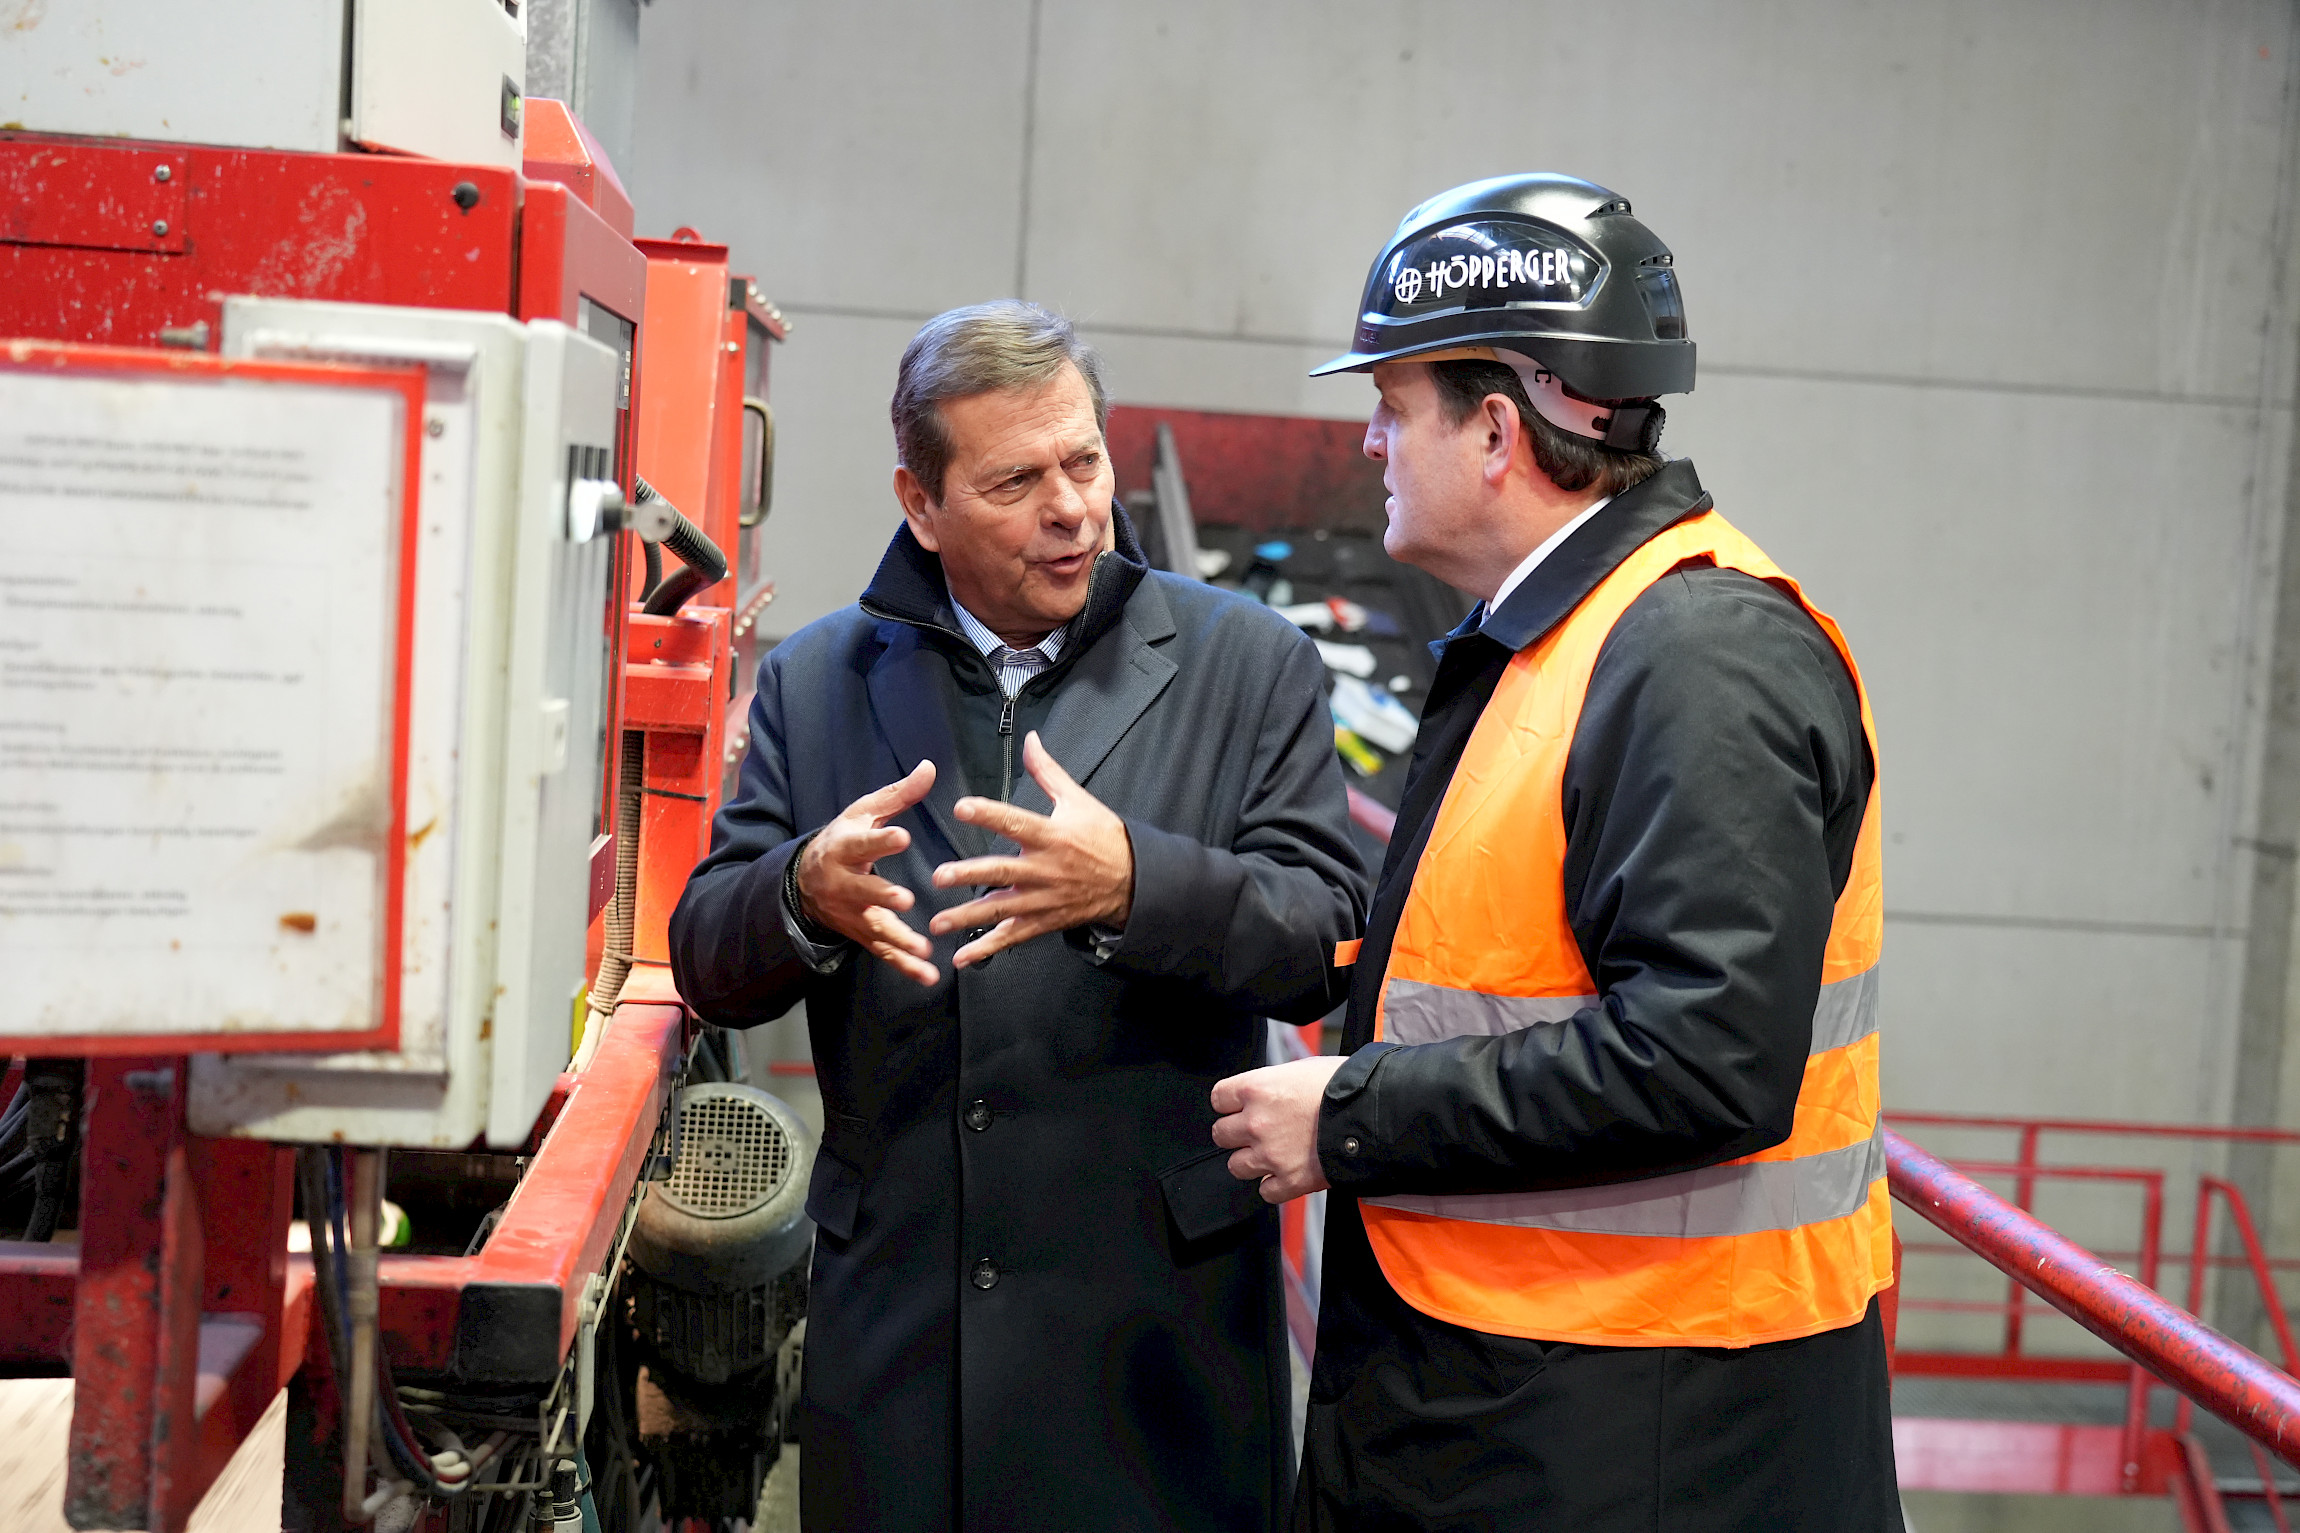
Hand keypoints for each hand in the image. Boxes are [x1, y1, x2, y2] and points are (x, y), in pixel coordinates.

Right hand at [796, 760, 938, 985]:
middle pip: (862, 891)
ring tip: (922, 949)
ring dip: (898, 939)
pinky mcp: (861, 933)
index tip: (902, 836)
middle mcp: (844, 883)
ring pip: (874, 927)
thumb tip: (930, 767)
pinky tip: (928, 975)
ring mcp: (851, 913)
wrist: (805, 880)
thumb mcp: (864, 813)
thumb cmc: (843, 840)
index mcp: (844, 847)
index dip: (881, 840)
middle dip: (882, 897)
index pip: (862, 843)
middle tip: (905, 900)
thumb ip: (898, 795)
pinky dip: (905, 966)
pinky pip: (883, 952)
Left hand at [928, 732, 1133, 968]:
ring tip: (937, 923)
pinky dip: (987, 949)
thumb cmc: (1103, 837)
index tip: (962, 807)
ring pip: (1001, 909)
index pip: (1015, 822)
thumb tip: (1030, 740)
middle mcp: (1044, 869)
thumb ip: (1047, 772)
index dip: (989, 814)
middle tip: (939, 876)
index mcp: (1050, 835)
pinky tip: (962, 959)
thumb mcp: (1078, 800)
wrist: (1133, 881)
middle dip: (969, 875)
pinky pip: (1013, 937)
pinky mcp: (1044, 921)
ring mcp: (1043, 899)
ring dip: (968, 917)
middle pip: (1002, 872)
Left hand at [1210, 1055, 1345, 1203]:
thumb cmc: (1345, 1086)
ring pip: (1236, 1165)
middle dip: (1237, 1133)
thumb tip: (1270, 1089)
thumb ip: (1276, 1082)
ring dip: (1252, 1161)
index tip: (1239, 1106)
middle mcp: (1256, 1122)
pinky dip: (1275, 1186)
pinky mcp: (1289, 1181)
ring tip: (1273, 1153)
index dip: (1231, 1103)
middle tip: (1257, 1131)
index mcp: (1257, 1089)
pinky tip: (1288, 1173)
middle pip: (1221, 1134)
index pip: (1219, 1098)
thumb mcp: (1303, 1069)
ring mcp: (1270, 1155)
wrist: (1373, 1114)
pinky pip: (1265, 1192)